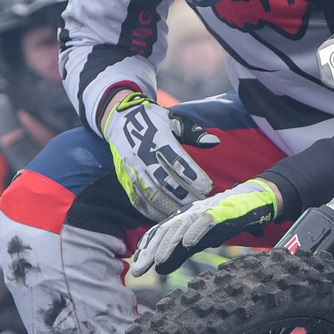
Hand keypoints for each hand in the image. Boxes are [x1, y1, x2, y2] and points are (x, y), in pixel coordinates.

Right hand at [102, 89, 216, 220]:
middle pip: (165, 182)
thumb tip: (214, 141)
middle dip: (184, 195)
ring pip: (151, 194)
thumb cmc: (153, 120)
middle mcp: (142, 155)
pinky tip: (166, 215)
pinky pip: (138, 200)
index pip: (177, 161)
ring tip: (186, 211)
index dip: (193, 176)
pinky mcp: (125, 179)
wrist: (119, 119)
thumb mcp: (174, 119)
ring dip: (170, 206)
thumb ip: (194, 133)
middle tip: (200, 202)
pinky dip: (152, 211)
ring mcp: (132, 169)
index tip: (207, 186)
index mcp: (157, 138)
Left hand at [129, 177, 281, 276]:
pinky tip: (188, 243)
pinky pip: (207, 220)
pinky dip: (197, 230)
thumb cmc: (227, 220)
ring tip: (159, 260)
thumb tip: (159, 270)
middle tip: (139, 270)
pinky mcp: (222, 211)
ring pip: (182, 226)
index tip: (137, 267)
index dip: (147, 248)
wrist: (256, 200)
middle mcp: (190, 213)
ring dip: (170, 243)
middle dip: (151, 250)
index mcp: (183, 220)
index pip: (160, 233)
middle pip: (166, 231)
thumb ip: (180, 254)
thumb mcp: (200, 240)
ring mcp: (206, 211)